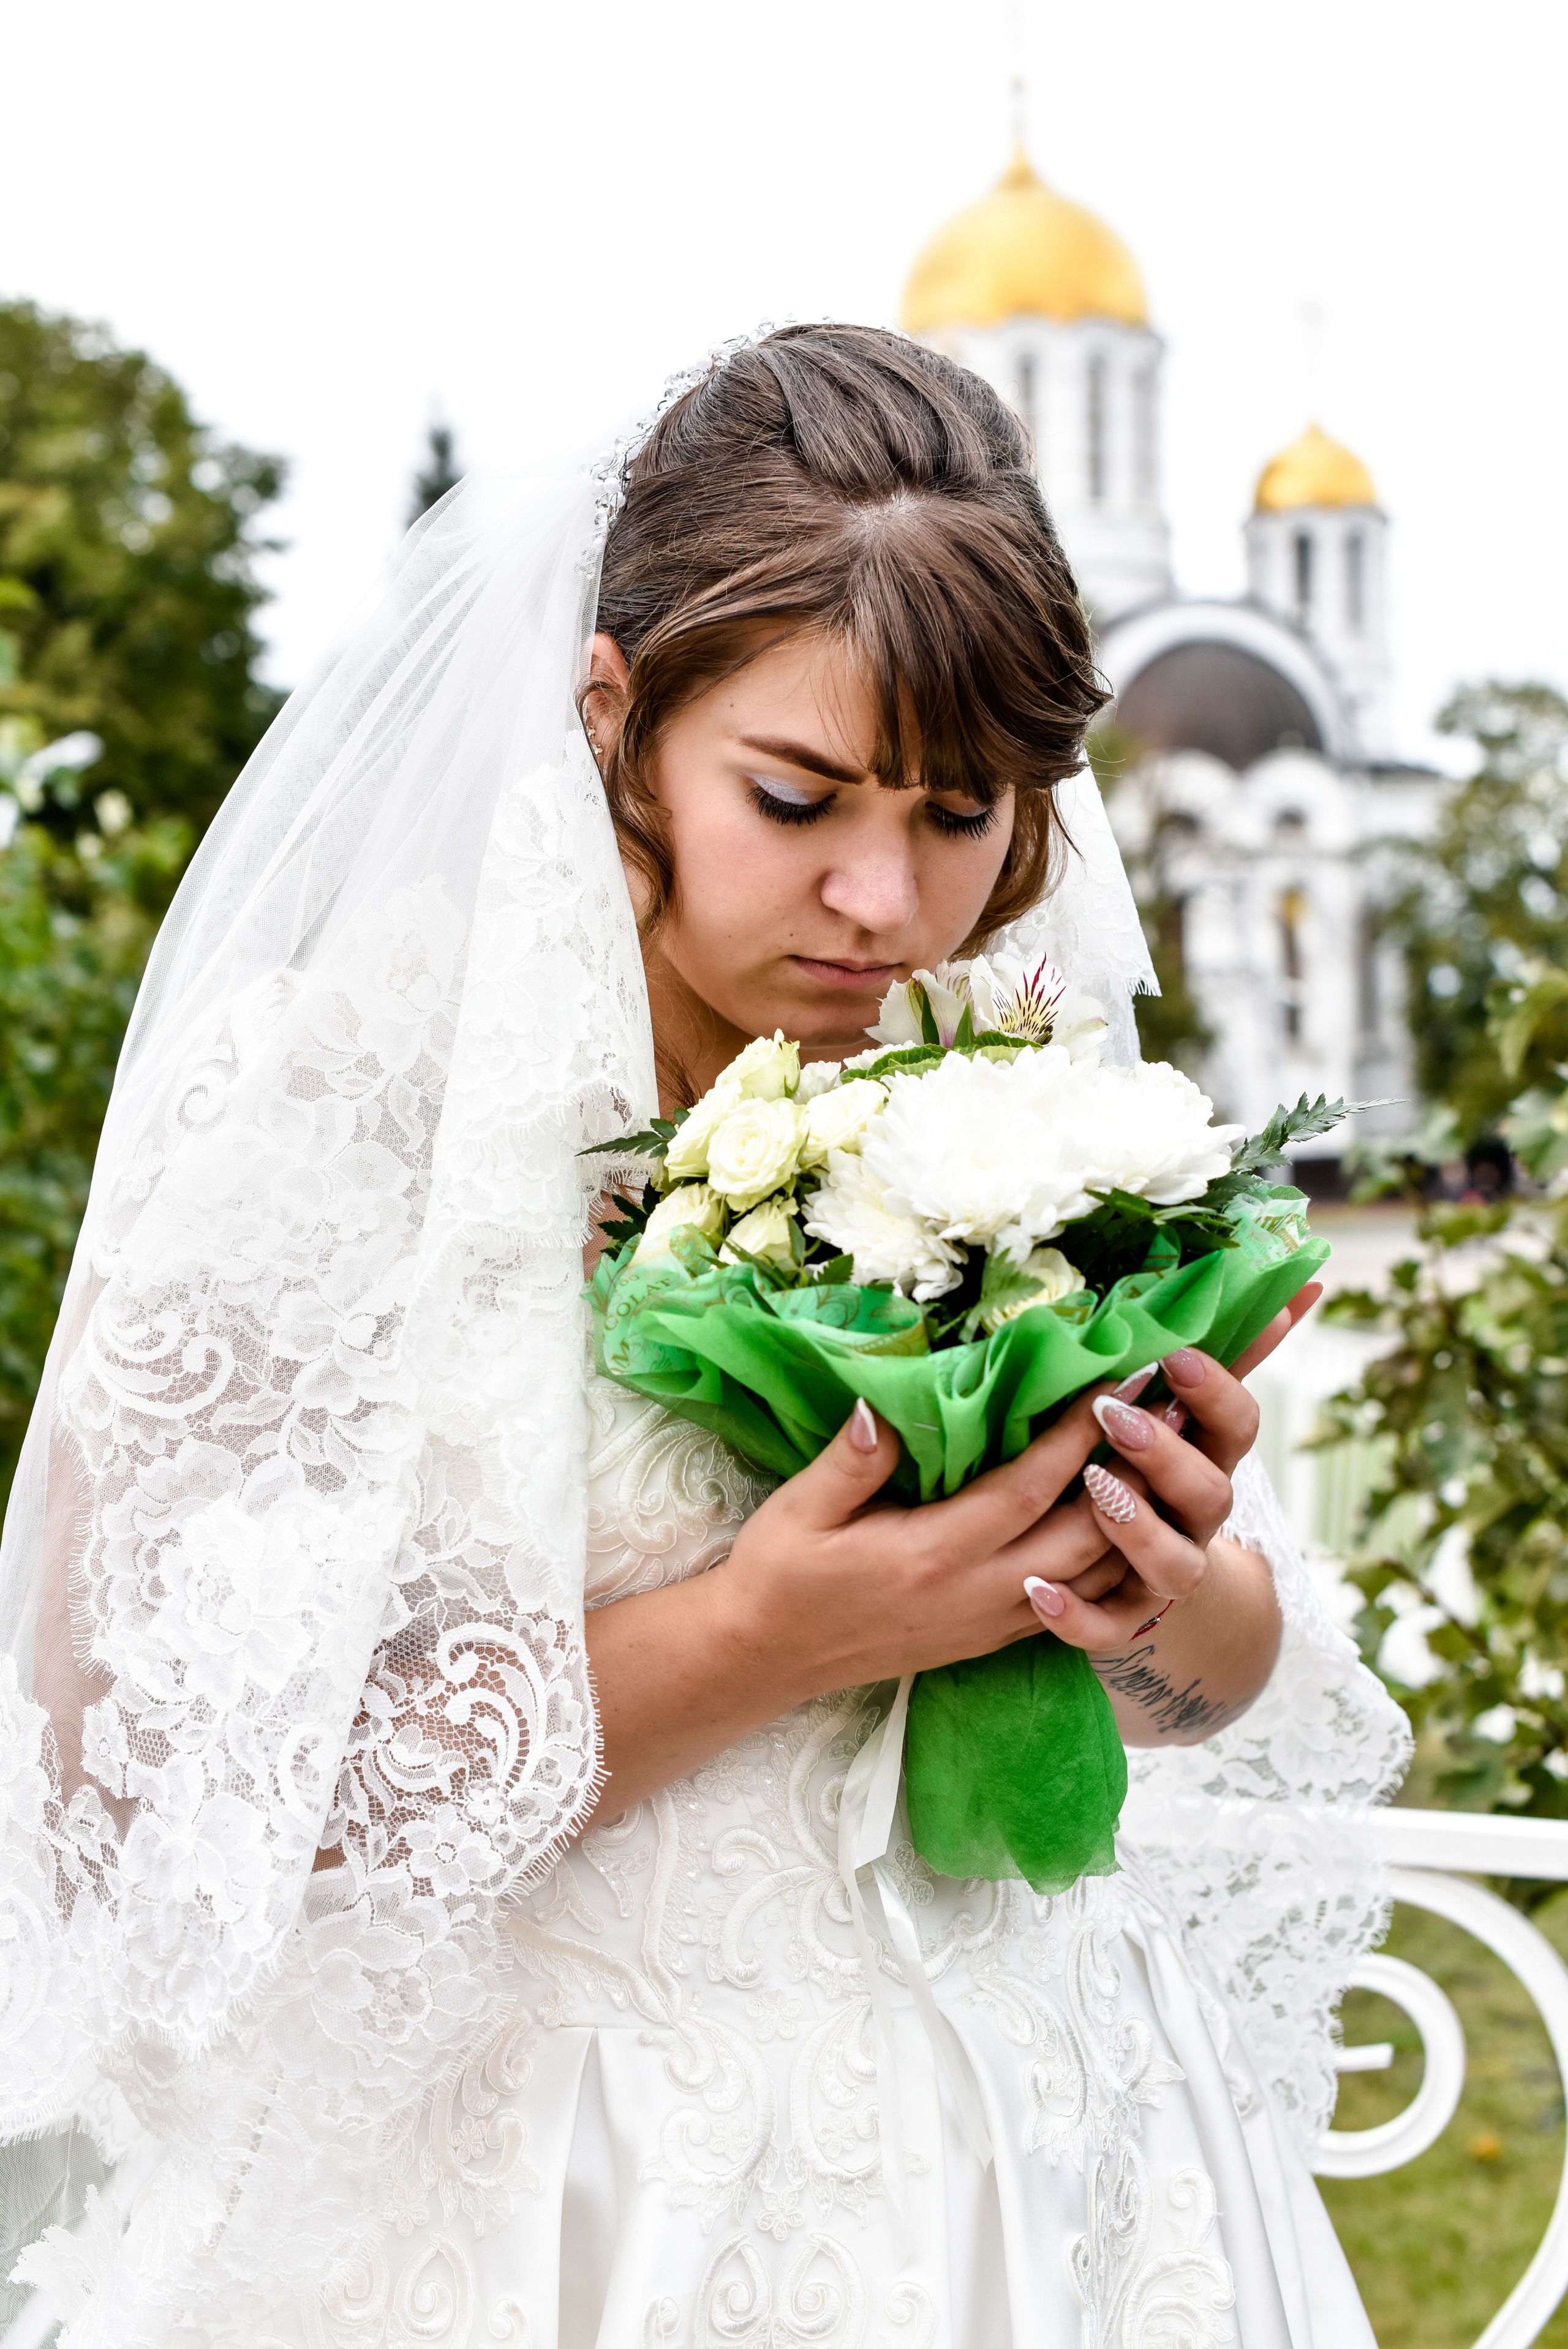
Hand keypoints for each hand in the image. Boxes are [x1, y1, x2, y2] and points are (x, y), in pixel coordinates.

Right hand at [582, 1285, 1318, 1815]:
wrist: (767, 1661)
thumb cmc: (780, 1577)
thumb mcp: (799, 1512)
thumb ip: (848, 1462)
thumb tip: (881, 1405)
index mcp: (936, 1554)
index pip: (1029, 1488)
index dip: (1078, 1435)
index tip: (1115, 1379)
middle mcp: (981, 1593)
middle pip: (1087, 1533)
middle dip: (1133, 1472)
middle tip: (1170, 1408)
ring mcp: (994, 1620)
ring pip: (1096, 1575)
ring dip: (1138, 1519)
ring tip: (1170, 1458)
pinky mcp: (993, 1636)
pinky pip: (1079, 1603)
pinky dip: (1115, 1563)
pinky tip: (1136, 1523)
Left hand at [1028, 1282, 1320, 1672]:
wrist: (1141, 1597)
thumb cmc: (1140, 1479)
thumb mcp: (1168, 1418)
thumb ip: (1192, 1356)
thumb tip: (1286, 1281)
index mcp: (1205, 1460)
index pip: (1238, 1424)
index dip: (1216, 1392)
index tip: (1173, 1356)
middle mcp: (1195, 1520)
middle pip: (1209, 1492)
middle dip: (1167, 1454)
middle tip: (1115, 1416)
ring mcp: (1165, 1577)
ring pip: (1173, 1563)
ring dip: (1135, 1527)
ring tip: (1091, 1491)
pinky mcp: (1125, 1624)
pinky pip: (1108, 1630)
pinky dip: (1076, 1615)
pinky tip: (1036, 1589)